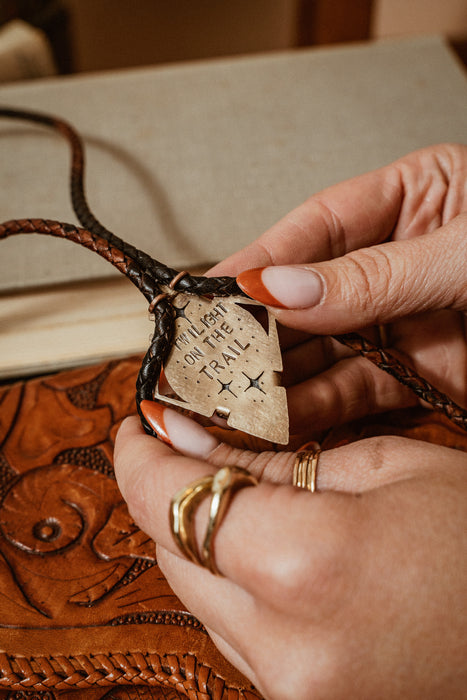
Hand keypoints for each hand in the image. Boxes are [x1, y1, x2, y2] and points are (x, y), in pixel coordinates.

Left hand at [114, 408, 466, 699]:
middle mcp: (284, 646)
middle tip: (194, 447)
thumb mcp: (388, 467)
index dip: (140, 456)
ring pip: (196, 595)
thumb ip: (276, 460)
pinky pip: (233, 631)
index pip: (169, 502)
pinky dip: (234, 584)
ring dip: (203, 539)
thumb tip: (196, 444)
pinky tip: (270, 551)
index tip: (139, 424)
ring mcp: (290, 689)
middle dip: (172, 492)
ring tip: (243, 495)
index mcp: (306, 565)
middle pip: (172, 551)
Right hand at [210, 144, 466, 432]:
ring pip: (320, 353)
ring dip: (272, 379)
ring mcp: (403, 322)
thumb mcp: (462, 253)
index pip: (317, 228)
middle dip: (253, 330)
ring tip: (226, 396)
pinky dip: (311, 412)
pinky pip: (352, 394)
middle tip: (204, 355)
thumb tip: (281, 290)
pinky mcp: (416, 377)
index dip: (260, 262)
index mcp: (413, 201)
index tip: (210, 291)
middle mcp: (397, 264)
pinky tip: (274, 420)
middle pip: (306, 297)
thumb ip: (374, 276)